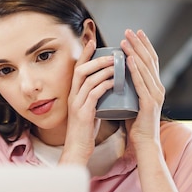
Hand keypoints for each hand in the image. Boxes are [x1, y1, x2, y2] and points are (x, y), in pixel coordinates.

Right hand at [61, 40, 114, 164]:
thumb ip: (94, 98)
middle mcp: (73, 96)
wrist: (77, 149)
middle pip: (80, 70)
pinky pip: (94, 94)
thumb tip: (107, 86)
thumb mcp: (88, 110)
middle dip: (96, 59)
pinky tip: (116, 82)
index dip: (84, 55)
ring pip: (88, 80)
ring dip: (104, 70)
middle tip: (112, 54)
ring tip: (118, 65)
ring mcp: (76, 104)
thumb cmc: (84, 131)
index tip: (93, 42)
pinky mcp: (83, 113)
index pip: (77, 69)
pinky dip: (105, 85)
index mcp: (74, 94)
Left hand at [120, 29, 164, 148]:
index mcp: (153, 86)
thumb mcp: (131, 101)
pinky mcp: (149, 103)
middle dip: (139, 44)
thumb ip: (127, 90)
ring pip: (145, 69)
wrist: (144, 142)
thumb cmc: (135, 124)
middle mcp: (157, 87)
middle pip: (149, 60)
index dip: (143, 46)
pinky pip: (141, 83)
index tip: (135, 33)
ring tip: (126, 41)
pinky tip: (129, 60)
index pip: (149, 61)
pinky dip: (135, 70)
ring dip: (135, 53)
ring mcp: (155, 94)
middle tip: (130, 30)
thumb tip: (115, 78)